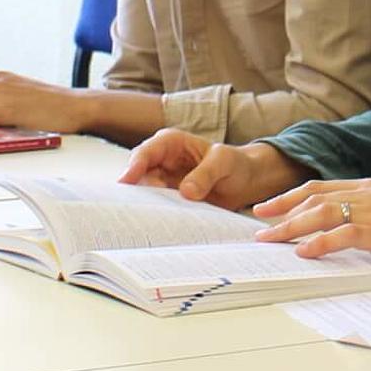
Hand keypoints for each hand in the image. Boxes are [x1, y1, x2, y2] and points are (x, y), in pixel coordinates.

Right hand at [120, 130, 306, 211]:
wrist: (245, 181)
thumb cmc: (235, 164)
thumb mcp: (224, 163)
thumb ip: (206, 173)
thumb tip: (186, 191)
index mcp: (171, 142)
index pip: (145, 152)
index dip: (133, 167)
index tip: (125, 183)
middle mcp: (161, 160)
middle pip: (136, 174)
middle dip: (130, 190)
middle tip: (127, 208)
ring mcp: (162, 181)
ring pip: (141, 193)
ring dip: (140, 206)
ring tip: (136, 221)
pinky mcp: (168, 199)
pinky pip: (154, 207)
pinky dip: (151, 216)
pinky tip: (152, 227)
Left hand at [253, 179, 370, 275]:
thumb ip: (364, 217)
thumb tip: (332, 231)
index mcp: (369, 187)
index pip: (319, 188)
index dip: (288, 197)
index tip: (265, 208)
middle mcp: (369, 193)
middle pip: (313, 197)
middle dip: (281, 210)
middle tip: (257, 224)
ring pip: (322, 213)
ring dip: (291, 226)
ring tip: (270, 240)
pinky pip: (344, 234)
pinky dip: (320, 242)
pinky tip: (303, 251)